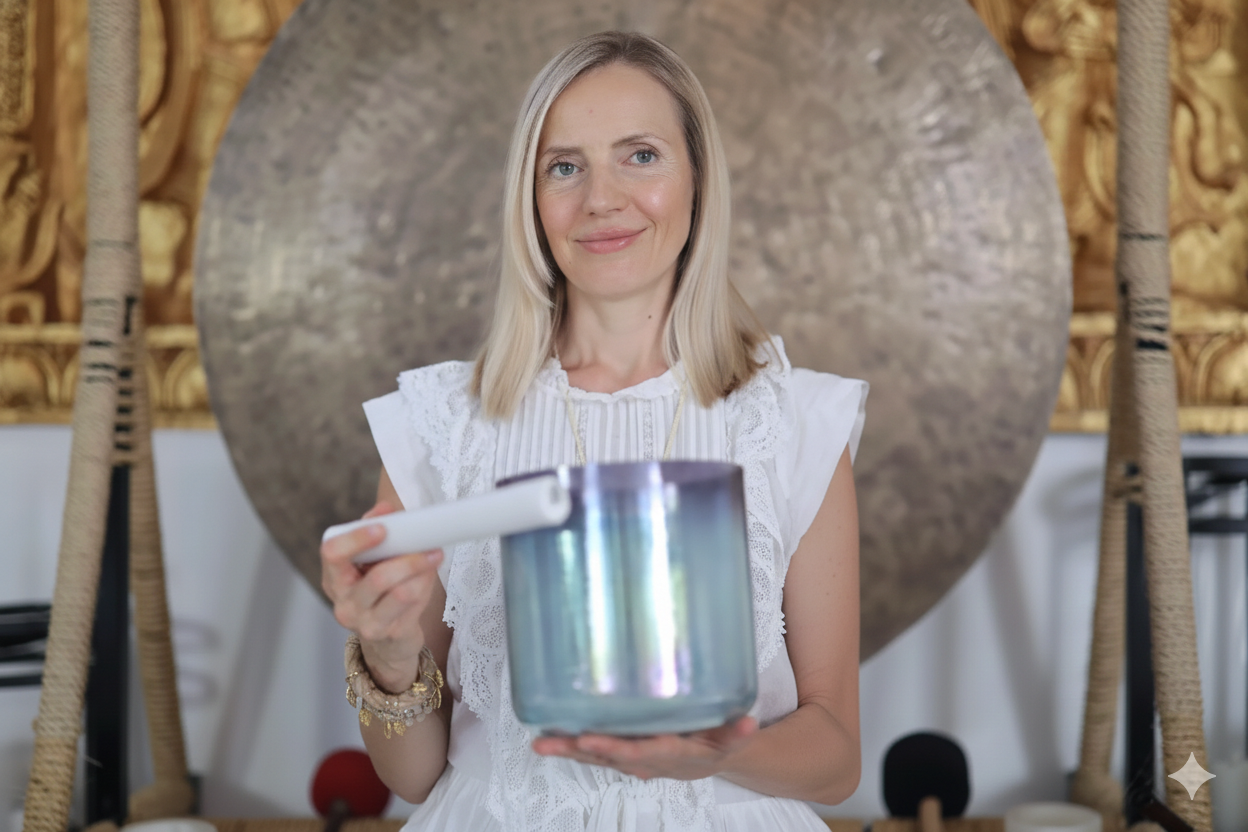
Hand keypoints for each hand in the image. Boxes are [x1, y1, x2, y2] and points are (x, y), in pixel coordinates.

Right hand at [320, 500, 443, 690]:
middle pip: (378, 578)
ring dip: (422, 571)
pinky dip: (425, 585)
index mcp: (334, 578)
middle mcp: (345, 604)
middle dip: (408, 558)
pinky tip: (428, 577)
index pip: (332, 554)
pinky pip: (414, 604)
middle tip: (428, 543)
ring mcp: (366, 623)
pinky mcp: (391, 634)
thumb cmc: (380, 591)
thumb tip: (386, 509)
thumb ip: (374, 531)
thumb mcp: (371, 562)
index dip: (356, 539)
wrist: (388, 639)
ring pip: (401, 593)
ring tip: (434, 556)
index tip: (382, 528)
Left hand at [531, 717, 757, 780]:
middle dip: (580, 750)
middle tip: (550, 743)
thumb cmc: (721, 741)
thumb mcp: (734, 737)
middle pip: (610, 758)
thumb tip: (749, 724)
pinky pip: (599, 752)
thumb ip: (738, 732)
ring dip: (570, 751)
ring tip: (540, 743)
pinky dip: (575, 746)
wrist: (718, 758)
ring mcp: (636, 760)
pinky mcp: (628, 753)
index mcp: (673, 755)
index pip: (642, 751)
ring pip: (599, 758)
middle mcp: (649, 761)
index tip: (591, 740)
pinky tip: (551, 736)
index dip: (616, 748)